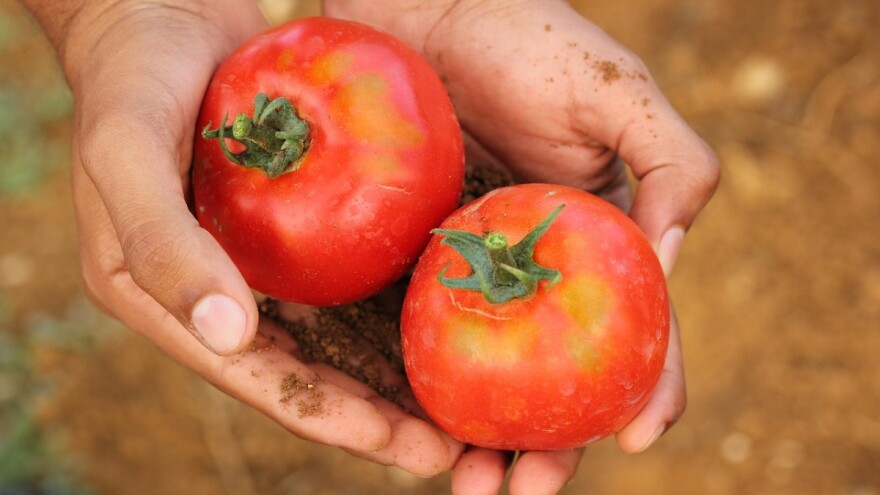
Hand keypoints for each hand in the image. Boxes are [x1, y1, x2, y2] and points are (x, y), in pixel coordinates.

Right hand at [23, 0, 459, 475]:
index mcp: (165, 302)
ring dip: (391, 375)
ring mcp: (254, 264)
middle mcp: (215, 296)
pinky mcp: (286, 228)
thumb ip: (163, 246)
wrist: (157, 13)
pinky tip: (442, 317)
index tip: (408, 449)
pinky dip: (387, 307)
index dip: (335, 421)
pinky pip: (343, 278)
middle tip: (452, 447)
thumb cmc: (132, 78)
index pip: (262, 380)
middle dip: (376, 419)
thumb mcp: (126, 152)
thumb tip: (229, 337)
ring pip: (333, 338)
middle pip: (308, 375)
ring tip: (458, 404)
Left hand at [324, 0, 719, 492]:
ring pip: (485, 373)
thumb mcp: (618, 93)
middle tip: (526, 492)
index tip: (637, 439)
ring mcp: (469, 273)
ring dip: (482, 437)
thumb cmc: (525, 39)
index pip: (633, 330)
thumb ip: (675, 166)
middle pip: (553, 372)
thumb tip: (669, 262)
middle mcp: (534, 269)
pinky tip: (408, 426)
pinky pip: (415, 334)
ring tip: (467, 486)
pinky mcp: (406, 262)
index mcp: (596, 242)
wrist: (421, 10)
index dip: (644, 389)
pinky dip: (418, 386)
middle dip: (551, 443)